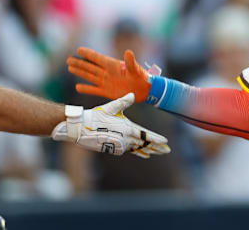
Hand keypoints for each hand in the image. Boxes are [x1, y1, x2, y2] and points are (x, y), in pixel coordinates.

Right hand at [51, 93, 169, 157]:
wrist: (81, 128)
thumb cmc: (96, 116)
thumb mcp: (111, 107)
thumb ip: (123, 102)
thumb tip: (132, 94)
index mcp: (127, 129)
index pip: (145, 135)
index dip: (156, 139)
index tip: (166, 142)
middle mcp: (125, 139)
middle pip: (144, 145)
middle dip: (156, 148)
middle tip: (167, 150)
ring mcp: (119, 146)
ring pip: (137, 149)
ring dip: (147, 151)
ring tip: (156, 153)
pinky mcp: (114, 148)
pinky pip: (129, 151)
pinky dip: (137, 152)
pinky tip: (143, 153)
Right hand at [66, 47, 151, 102]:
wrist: (145, 90)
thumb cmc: (142, 77)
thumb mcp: (136, 69)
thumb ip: (130, 62)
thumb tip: (128, 52)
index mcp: (113, 65)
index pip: (98, 58)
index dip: (88, 54)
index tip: (79, 50)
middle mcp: (107, 73)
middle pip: (90, 66)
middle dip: (79, 63)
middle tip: (69, 59)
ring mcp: (106, 82)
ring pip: (90, 76)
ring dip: (80, 72)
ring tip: (70, 68)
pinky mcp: (107, 92)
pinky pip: (94, 89)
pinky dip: (86, 88)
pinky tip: (78, 87)